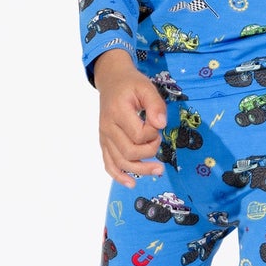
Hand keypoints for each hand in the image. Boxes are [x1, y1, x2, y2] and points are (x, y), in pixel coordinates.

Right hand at [93, 49, 166, 188]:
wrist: (112, 81)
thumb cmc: (131, 84)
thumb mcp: (146, 87)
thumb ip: (156, 105)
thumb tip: (161, 125)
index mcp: (118, 112)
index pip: (138, 135)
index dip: (153, 134)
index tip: (158, 125)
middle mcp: (108, 127)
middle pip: (129, 152)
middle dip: (150, 151)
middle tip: (158, 140)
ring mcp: (104, 137)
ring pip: (120, 162)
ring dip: (140, 169)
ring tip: (158, 170)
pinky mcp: (104, 142)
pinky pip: (108, 163)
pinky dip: (119, 176)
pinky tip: (131, 183)